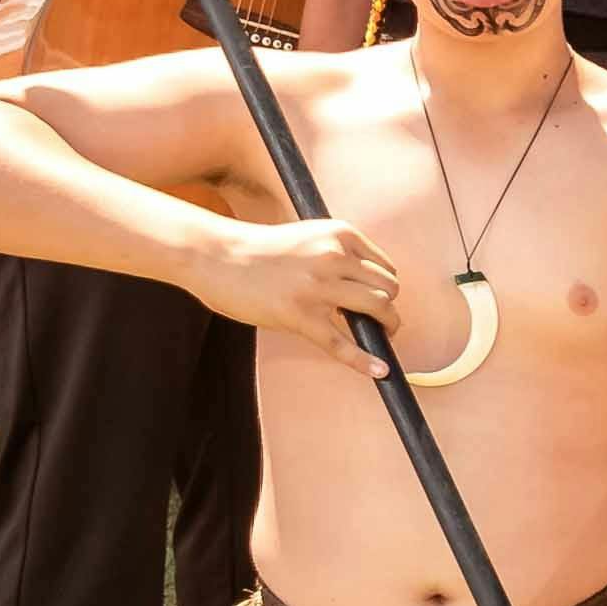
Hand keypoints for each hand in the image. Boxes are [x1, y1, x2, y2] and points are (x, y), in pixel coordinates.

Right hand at [192, 213, 404, 363]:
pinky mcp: (300, 315)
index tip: (378, 299)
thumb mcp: (309, 238)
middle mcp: (334, 257)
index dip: (385, 286)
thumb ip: (338, 256)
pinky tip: (380, 371)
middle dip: (389, 308)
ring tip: (380, 336)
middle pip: (388, 288)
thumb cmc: (260, 251)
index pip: (385, 266)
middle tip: (381, 322)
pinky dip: (365, 361)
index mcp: (340, 234)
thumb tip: (365, 288)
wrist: (217, 256)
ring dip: (386, 327)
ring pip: (377, 309)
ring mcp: (318, 287)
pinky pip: (342, 344)